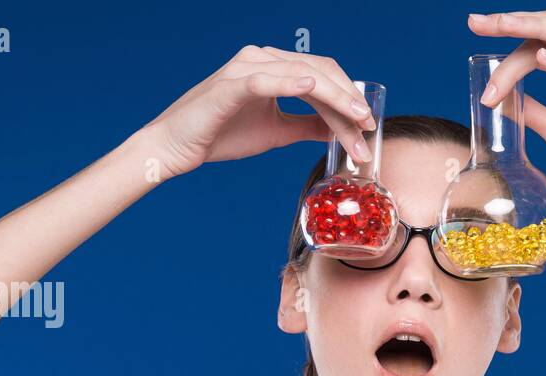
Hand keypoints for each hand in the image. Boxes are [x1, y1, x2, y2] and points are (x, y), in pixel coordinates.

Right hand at [140, 45, 377, 178]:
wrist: (178, 146)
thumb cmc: (221, 135)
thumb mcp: (277, 132)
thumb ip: (306, 126)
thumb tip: (336, 130)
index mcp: (273, 67)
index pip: (321, 76)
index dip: (348, 98)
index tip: (367, 126)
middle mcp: (261, 59)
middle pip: (318, 71)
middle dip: (347, 100)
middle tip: (367, 126)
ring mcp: (246, 67)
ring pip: (301, 75)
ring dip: (332, 99)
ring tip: (354, 119)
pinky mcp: (230, 84)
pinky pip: (266, 80)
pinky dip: (290, 82)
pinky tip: (312, 89)